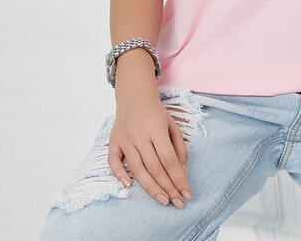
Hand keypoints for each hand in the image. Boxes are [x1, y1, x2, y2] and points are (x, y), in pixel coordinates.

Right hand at [108, 87, 191, 207]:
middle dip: (168, 188)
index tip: (187, 193)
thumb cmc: (156, 114)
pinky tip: (128, 186)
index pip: (169, 160)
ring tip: (163, 201)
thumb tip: (182, 172)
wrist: (134, 98)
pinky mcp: (113, 142)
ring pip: (137, 169)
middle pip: (155, 168)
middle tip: (178, 203)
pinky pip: (113, 162)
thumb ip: (179, 148)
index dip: (179, 179)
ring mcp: (125, 139)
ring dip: (151, 188)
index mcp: (156, 129)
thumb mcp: (172, 126)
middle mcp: (140, 135)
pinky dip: (119, 174)